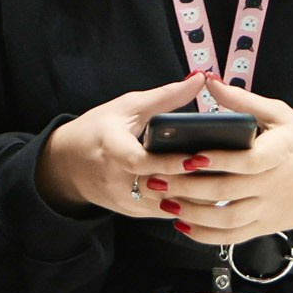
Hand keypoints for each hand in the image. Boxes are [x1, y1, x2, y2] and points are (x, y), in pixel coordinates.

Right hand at [33, 72, 209, 218]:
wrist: (67, 164)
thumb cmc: (98, 129)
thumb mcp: (127, 107)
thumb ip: (165, 96)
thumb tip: (199, 79)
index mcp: (111, 148)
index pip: (140, 162)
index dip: (168, 163)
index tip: (195, 158)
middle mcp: (116, 180)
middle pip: (159, 188)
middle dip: (192, 183)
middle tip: (225, 172)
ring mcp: (124, 201)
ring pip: (166, 205)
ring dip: (193, 197)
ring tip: (223, 182)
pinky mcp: (132, 212)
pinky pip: (164, 211)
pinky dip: (185, 203)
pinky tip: (208, 192)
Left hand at [157, 78, 292, 246]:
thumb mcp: (280, 114)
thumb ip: (243, 102)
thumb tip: (210, 81)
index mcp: (277, 154)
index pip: (246, 161)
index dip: (218, 161)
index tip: (191, 156)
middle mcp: (270, 185)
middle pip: (227, 192)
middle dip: (189, 188)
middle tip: (159, 179)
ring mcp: (266, 210)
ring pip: (227, 219)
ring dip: (193, 214)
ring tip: (166, 202)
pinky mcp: (263, 227)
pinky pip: (233, 237)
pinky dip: (207, 236)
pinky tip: (184, 225)